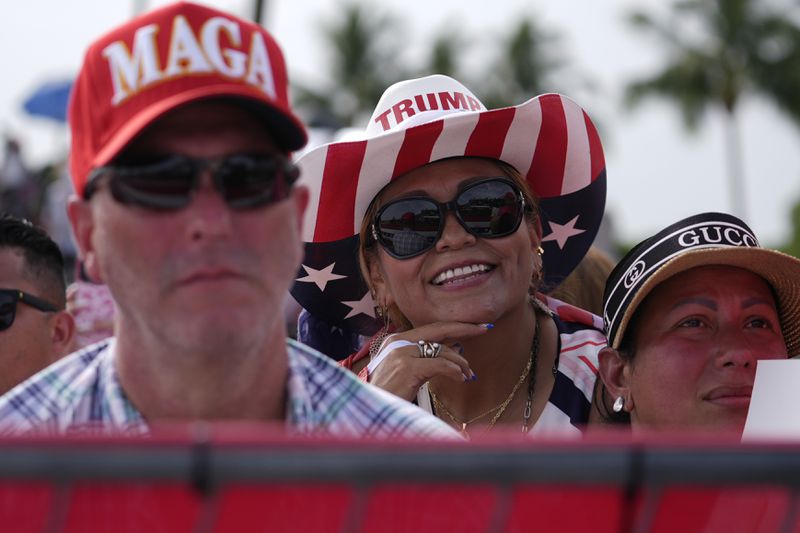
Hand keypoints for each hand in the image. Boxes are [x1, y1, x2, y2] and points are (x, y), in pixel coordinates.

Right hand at [367, 322, 489, 401]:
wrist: (370, 411)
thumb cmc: (388, 395)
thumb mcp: (404, 371)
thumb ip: (423, 358)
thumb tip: (452, 351)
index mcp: (396, 339)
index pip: (431, 328)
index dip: (453, 325)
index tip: (474, 325)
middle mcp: (398, 341)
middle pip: (439, 330)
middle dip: (465, 328)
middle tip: (485, 328)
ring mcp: (402, 353)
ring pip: (442, 350)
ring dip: (461, 363)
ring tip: (468, 374)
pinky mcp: (408, 368)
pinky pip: (440, 364)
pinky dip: (455, 371)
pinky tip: (461, 378)